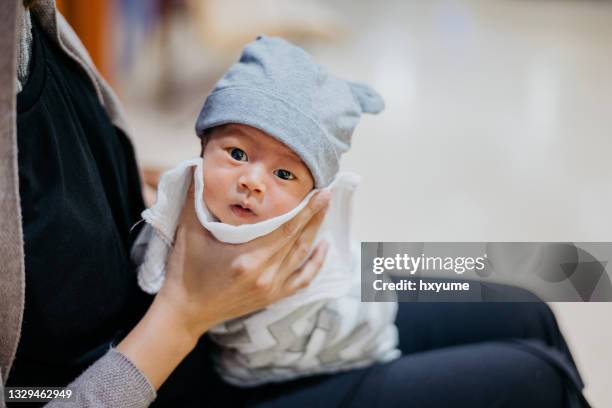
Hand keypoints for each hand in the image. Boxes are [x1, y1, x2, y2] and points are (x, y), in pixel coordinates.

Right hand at [117, 182, 329, 388]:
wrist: (185, 311)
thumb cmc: (185, 270)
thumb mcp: (188, 232)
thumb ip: (194, 198)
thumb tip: (197, 166)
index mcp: (247, 258)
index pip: (287, 228)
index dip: (307, 209)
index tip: (321, 191)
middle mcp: (264, 274)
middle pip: (299, 240)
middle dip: (316, 215)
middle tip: (328, 193)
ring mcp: (271, 288)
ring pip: (302, 256)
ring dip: (316, 232)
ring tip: (324, 211)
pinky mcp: (272, 297)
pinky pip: (302, 279)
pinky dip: (316, 262)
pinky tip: (323, 246)